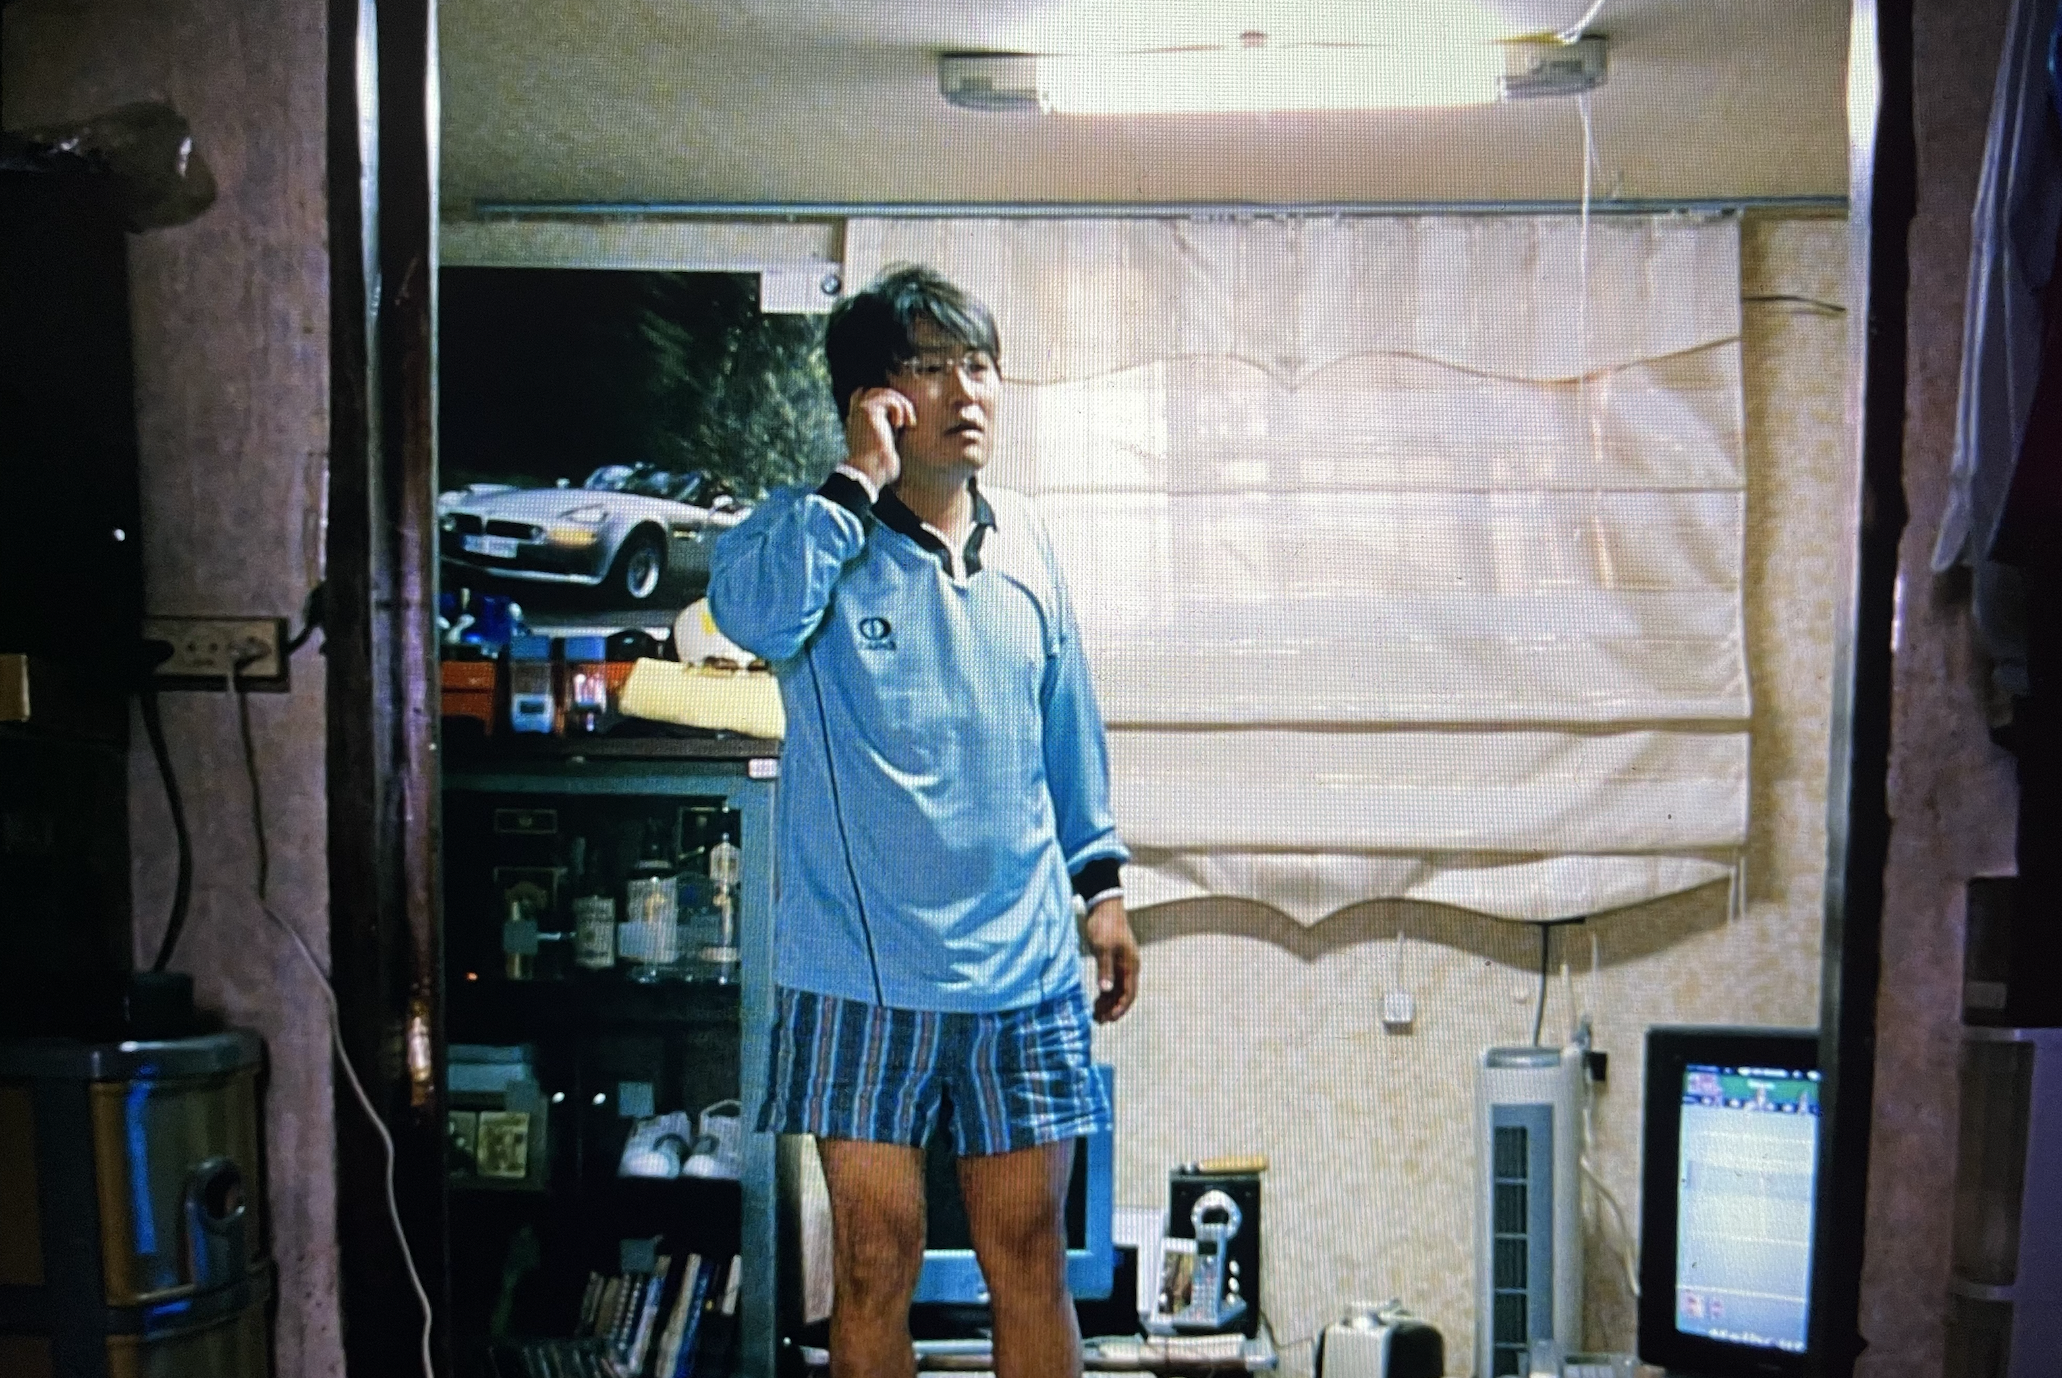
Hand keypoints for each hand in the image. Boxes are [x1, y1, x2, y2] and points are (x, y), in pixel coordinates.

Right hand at [844, 387, 913, 489]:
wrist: (869, 473)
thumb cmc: (879, 470)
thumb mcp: (885, 449)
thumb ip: (889, 435)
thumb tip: (904, 431)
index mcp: (858, 423)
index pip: (864, 397)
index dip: (883, 401)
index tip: (900, 421)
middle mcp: (857, 415)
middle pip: (876, 391)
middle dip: (896, 401)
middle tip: (908, 421)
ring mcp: (860, 411)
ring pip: (884, 392)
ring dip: (901, 405)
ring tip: (907, 422)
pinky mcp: (868, 411)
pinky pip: (888, 398)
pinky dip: (899, 409)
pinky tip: (900, 424)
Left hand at [1083, 897, 1138, 1022]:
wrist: (1104, 906)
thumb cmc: (1104, 925)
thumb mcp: (1103, 947)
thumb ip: (1104, 969)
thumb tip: (1106, 990)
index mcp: (1130, 965)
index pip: (1129, 993)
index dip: (1121, 1008)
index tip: (1110, 1019)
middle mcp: (1129, 967)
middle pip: (1124, 995)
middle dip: (1113, 1009)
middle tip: (1099, 1021)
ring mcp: (1121, 964)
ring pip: (1117, 990)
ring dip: (1108, 1003)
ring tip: (1096, 1015)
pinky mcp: (1113, 961)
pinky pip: (1112, 983)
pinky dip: (1105, 993)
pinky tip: (1096, 1001)